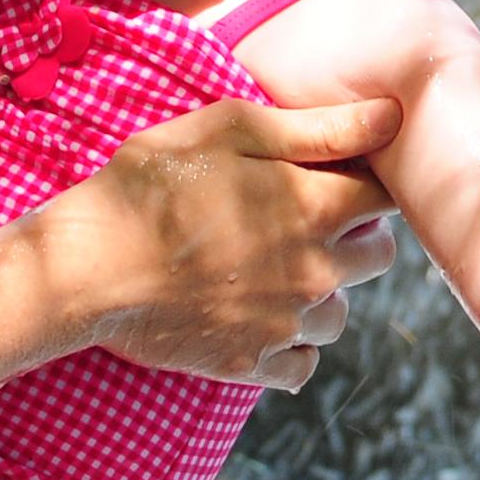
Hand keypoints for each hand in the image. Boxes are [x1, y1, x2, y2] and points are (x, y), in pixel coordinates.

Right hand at [72, 95, 402, 389]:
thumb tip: (393, 117)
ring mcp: (286, 324)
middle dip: (352, 234)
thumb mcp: (230, 130)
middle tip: (297, 219)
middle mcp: (316, 271)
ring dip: (321, 292)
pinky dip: (291, 345)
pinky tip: (258, 316)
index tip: (335, 175)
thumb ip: (319, 128)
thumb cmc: (152, 184)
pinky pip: (303, 363)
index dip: (366, 180)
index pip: (388, 196)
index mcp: (315, 208)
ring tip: (269, 268)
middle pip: (379, 256)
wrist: (86, 268)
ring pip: (340, 312)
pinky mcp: (253, 363)